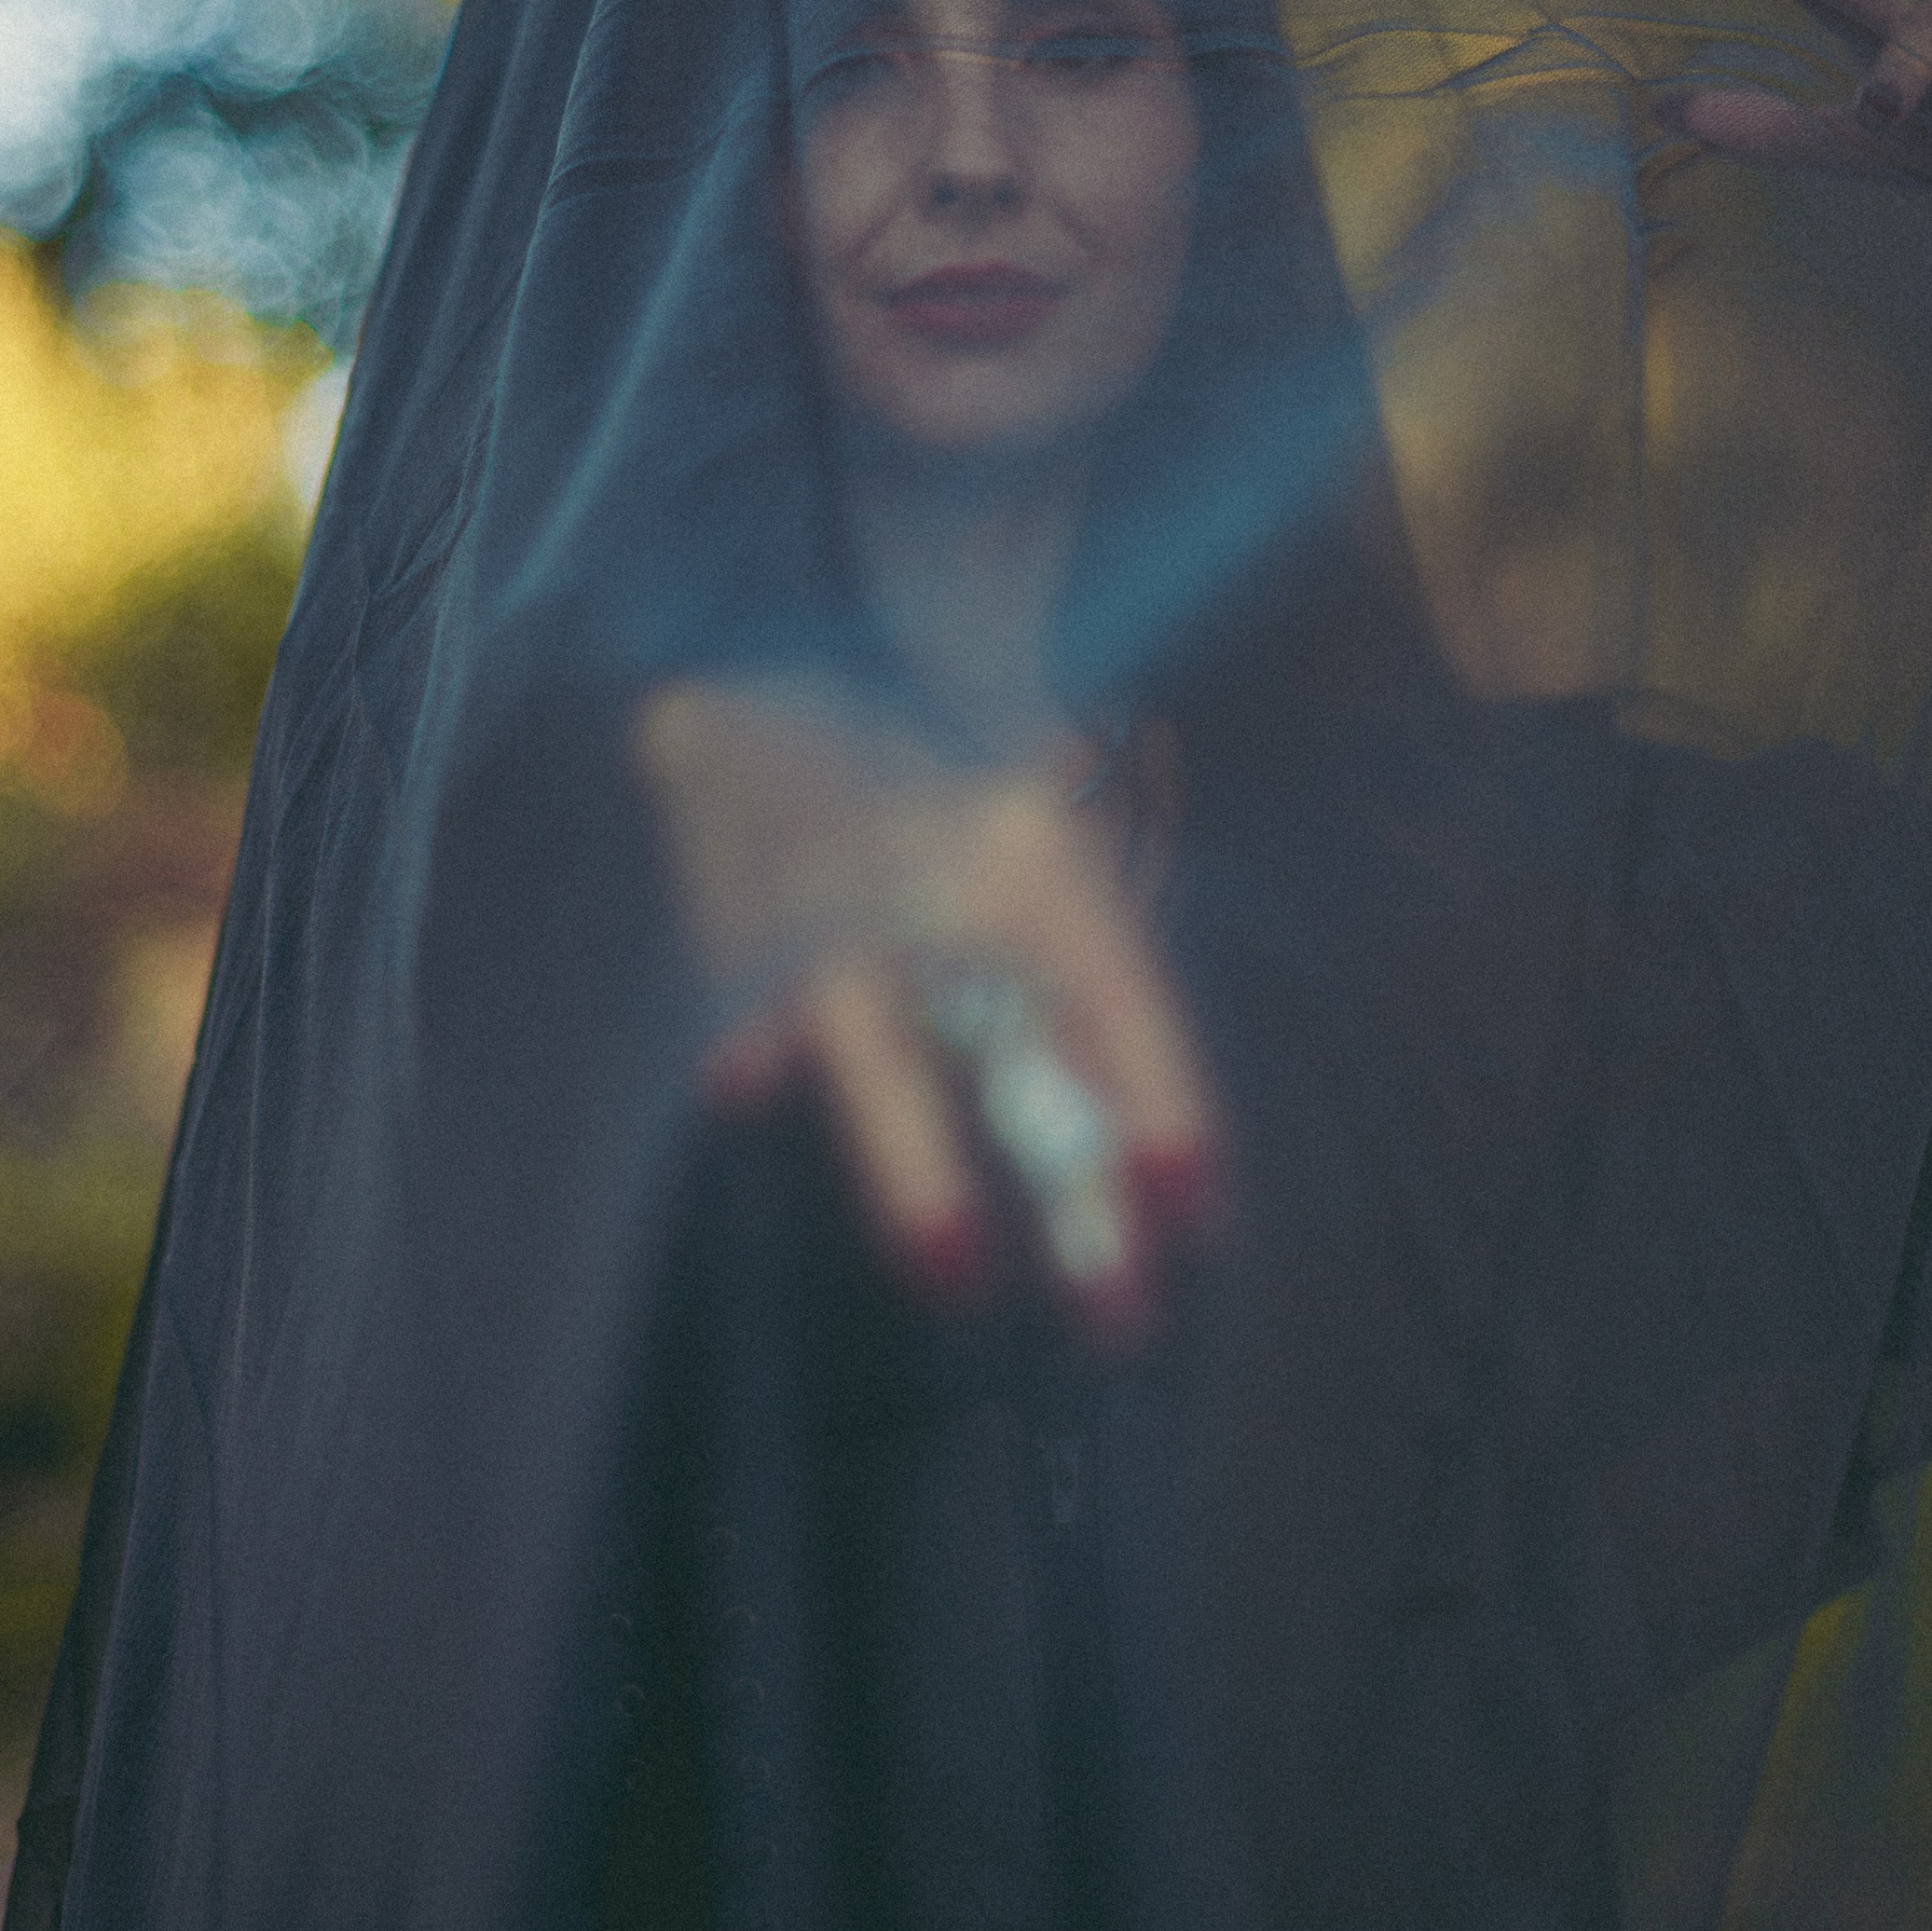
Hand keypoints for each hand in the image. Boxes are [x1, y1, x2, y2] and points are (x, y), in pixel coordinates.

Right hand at [633, 682, 1221, 1341]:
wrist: (779, 617)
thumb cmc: (935, 733)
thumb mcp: (1039, 807)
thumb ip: (1080, 947)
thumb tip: (1133, 1117)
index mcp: (1034, 836)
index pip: (1117, 987)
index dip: (1162, 1098)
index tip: (1195, 1210)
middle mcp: (942, 860)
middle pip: (1019, 1036)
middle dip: (1066, 1179)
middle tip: (1119, 1313)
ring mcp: (834, 879)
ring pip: (882, 1029)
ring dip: (916, 1159)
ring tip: (952, 1274)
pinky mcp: (736, 886)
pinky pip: (748, 978)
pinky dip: (755, 1034)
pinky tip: (748, 1085)